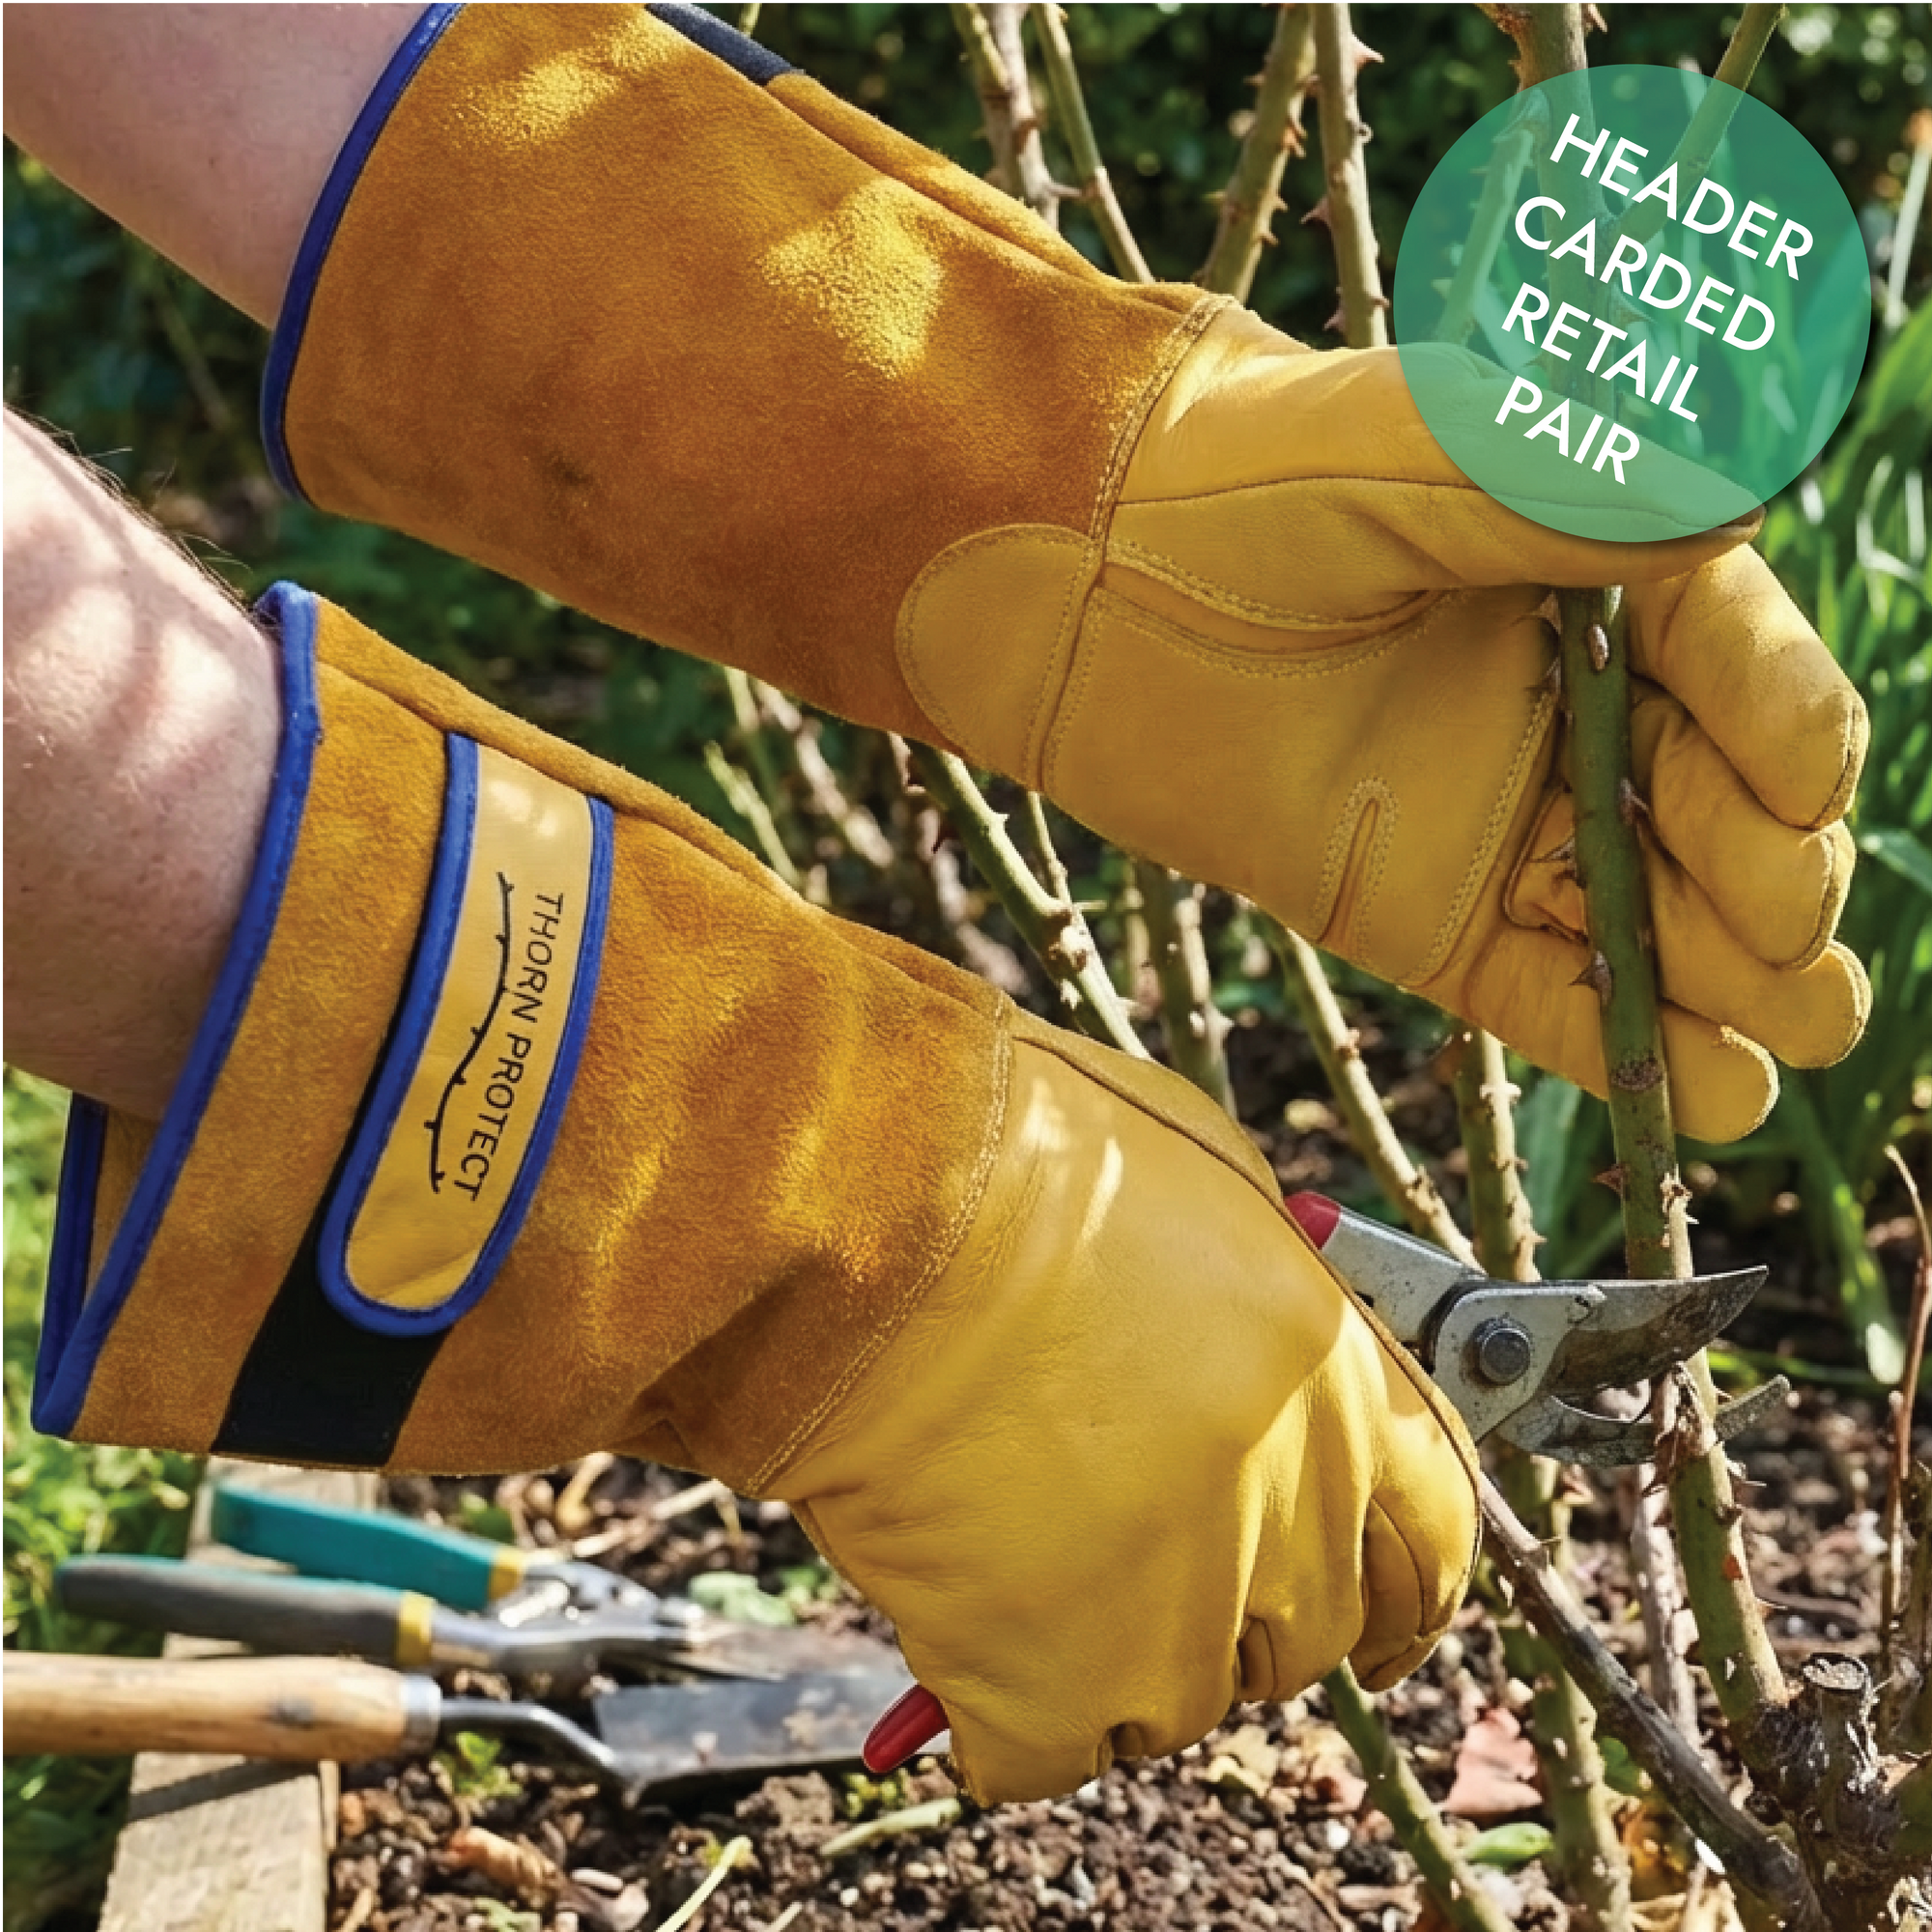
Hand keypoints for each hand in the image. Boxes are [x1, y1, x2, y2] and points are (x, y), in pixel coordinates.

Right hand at [774, 1018, 1477, 1802]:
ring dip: (1110, 1650)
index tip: (1380, 1621)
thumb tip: (1271, 1325)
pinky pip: (1044, 1752)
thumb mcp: (1196, 1171)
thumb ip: (1264, 1278)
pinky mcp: (1052, 1678)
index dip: (1404, 1587)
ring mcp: (1177, 1606)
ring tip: (1014, 1544)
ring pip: (1177, 1702)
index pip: (1433, 1536)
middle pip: (1301, 1632)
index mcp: (1330, 1377)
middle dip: (1232, 1610)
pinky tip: (952, 1621)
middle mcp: (1286, 1504)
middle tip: (1136, 1557)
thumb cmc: (1013, 1149)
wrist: (874, 1207)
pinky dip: (997, 1711)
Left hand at [897, 313, 1866, 1144]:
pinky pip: (1543, 993)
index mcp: (1597, 579)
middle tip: (1786, 927)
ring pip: (1651, 913)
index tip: (1801, 787)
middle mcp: (1571, 707)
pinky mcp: (1423, 916)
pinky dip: (1621, 1043)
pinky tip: (1707, 1093)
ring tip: (1797, 1030)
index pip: (1737, 662)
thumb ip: (1559, 490)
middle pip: (1717, 806)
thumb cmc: (1225, 485)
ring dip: (1733, 978)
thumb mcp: (1401, 462)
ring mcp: (1501, 819)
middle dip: (1773, 872)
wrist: (1069, 583)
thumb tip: (1737, 496)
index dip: (1784, 728)